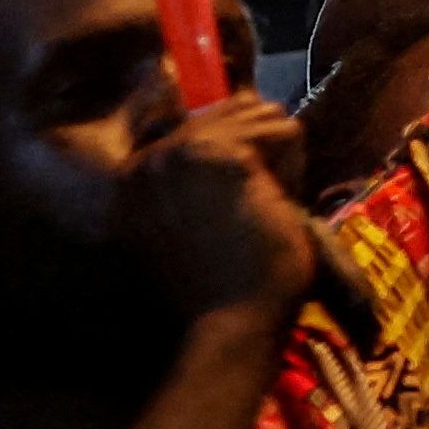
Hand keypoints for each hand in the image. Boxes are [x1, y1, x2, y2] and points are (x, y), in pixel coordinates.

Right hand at [119, 91, 318, 330]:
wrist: (229, 326)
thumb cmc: (221, 285)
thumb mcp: (193, 218)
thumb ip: (203, 168)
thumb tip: (249, 101)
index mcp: (134, 176)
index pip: (204, 117)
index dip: (241, 151)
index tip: (234, 203)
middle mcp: (149, 157)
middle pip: (237, 108)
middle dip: (262, 154)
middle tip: (252, 210)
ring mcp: (181, 151)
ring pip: (264, 115)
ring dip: (279, 163)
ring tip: (260, 211)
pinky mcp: (223, 155)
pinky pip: (286, 131)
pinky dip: (294, 170)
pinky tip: (273, 209)